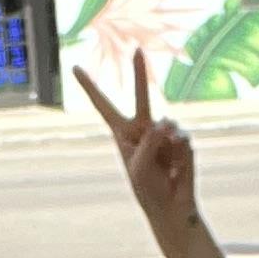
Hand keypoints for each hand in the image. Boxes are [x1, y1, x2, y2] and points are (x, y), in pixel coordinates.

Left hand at [76, 50, 196, 232]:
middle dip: (139, 73)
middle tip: (137, 49)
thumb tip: (168, 122)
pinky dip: (180, 153)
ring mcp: (164, 133)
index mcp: (122, 134)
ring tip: (165, 168)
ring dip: (166, 146)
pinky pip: (182, 138)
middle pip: (141, 96)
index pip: (103, 106)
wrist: (170, 208)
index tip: (75, 68)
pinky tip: (177, 169)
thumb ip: (149, 140)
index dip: (90, 87)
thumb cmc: (147, 189)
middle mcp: (143, 129)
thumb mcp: (138, 165)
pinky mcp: (182, 141)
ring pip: (168, 125)